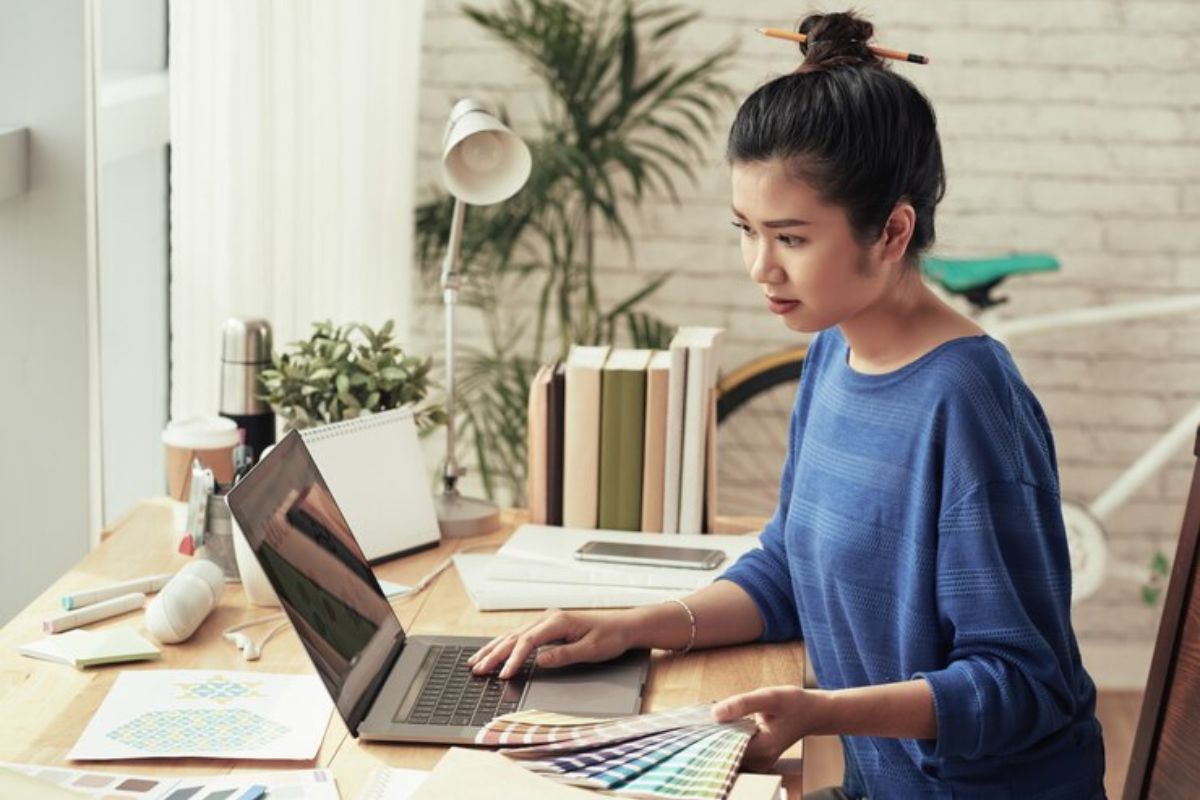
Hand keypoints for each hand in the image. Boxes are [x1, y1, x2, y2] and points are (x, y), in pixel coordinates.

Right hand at [467, 608, 636, 678]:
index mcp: (558, 622)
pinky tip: (493, 652)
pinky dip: (504, 645)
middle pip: (514, 637)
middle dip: (494, 654)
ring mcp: (546, 621)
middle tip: (477, 670)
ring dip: (494, 649)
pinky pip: (519, 636)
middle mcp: (548, 619)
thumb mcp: (591, 650)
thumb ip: (564, 655)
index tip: (503, 674)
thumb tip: (540, 660)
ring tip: (475, 662)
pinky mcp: (546, 627)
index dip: (513, 659)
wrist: (622, 627)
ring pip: (512, 635)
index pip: (527, 641)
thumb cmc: (609, 637)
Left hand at [712, 685, 817, 771]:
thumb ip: (743, 704)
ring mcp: (759, 762)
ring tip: (729, 715)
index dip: (715, 732)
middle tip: (719, 712)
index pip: (726, 748)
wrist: (812, 712)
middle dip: (718, 732)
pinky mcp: (758, 757)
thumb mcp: (769, 697)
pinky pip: (736, 748)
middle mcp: (760, 761)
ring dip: (724, 733)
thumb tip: (715, 714)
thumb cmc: (794, 703)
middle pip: (726, 751)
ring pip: (730, 750)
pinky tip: (735, 721)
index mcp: (763, 749)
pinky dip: (731, 735)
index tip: (712, 716)